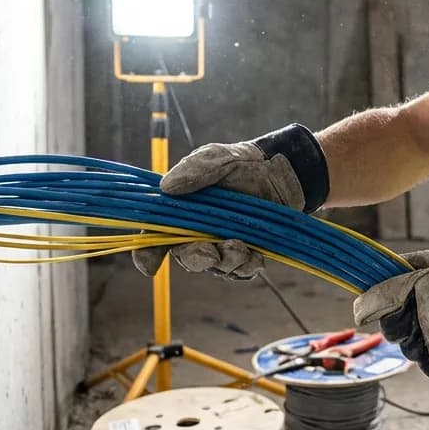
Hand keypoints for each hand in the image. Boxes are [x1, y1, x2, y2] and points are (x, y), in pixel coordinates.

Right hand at [131, 124, 329, 278]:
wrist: (280, 170)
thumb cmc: (241, 163)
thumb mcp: (216, 158)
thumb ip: (193, 170)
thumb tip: (166, 187)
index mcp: (182, 212)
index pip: (156, 236)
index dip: (148, 253)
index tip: (149, 265)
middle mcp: (199, 233)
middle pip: (187, 258)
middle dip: (196, 259)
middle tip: (209, 253)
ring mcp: (223, 245)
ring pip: (217, 267)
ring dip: (226, 262)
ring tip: (240, 246)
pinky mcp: (247, 252)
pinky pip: (242, 271)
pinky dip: (247, 267)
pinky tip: (256, 255)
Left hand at [352, 250, 428, 381]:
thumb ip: (411, 262)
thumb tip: (386, 262)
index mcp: (409, 292)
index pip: (369, 305)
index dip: (367, 306)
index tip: (367, 307)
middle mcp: (413, 323)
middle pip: (389, 329)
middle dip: (400, 321)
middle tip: (423, 312)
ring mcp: (426, 349)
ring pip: (408, 348)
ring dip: (419, 339)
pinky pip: (426, 364)